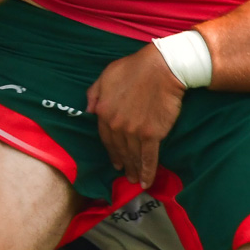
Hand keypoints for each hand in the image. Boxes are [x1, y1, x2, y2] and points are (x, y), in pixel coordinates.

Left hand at [87, 42, 188, 186]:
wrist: (161, 68)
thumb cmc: (134, 68)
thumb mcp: (105, 75)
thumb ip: (93, 94)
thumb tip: (88, 111)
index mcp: (103, 111)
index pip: (105, 138)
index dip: (111, 151)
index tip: (115, 160)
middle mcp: (116, 125)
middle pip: (119, 149)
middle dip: (123, 163)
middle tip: (125, 173)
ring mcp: (134, 131)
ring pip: (132, 156)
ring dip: (134, 170)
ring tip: (134, 180)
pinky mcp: (152, 135)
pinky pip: (148, 158)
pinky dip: (147, 171)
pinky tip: (146, 181)